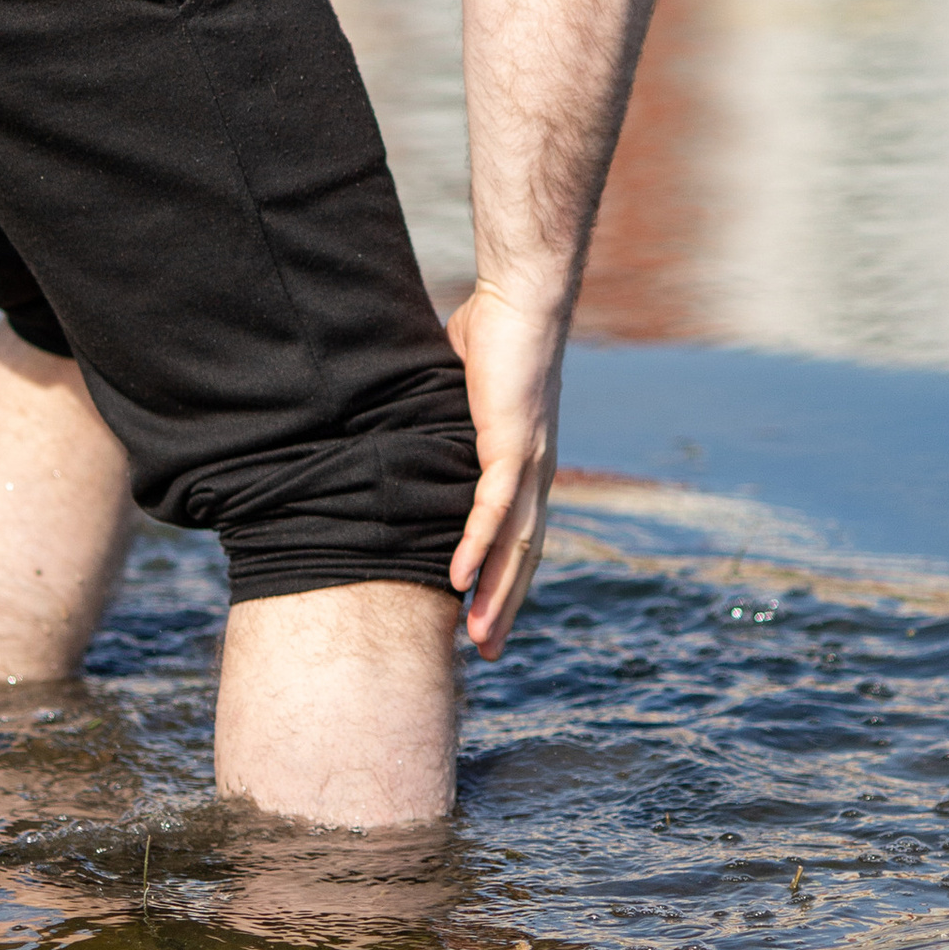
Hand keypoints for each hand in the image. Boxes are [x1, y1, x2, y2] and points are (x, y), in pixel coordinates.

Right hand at [444, 279, 566, 659]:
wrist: (520, 297)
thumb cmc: (493, 332)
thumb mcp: (461, 388)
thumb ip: (447, 416)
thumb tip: (412, 418)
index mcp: (526, 462)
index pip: (520, 535)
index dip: (507, 579)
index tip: (489, 618)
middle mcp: (536, 472)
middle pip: (524, 555)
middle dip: (506, 606)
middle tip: (487, 652)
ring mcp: (527, 461)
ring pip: (514, 544)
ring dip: (496, 594)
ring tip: (478, 638)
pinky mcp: (511, 444)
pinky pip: (493, 507)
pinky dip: (478, 546)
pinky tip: (461, 580)